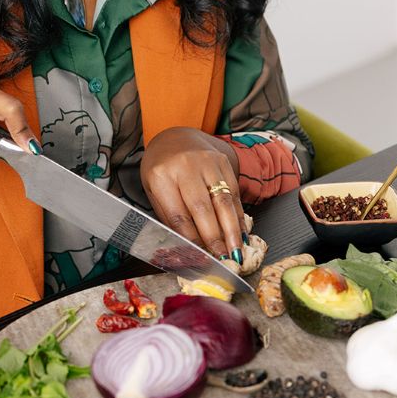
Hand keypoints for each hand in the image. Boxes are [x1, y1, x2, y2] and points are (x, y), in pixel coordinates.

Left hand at [140, 126, 246, 261]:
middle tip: (222, 259)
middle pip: (203, 208)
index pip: (178, 214)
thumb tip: (188, 249)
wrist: (175, 138)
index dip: (191, 239)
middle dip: (214, 237)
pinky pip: (234, 192)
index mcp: (161, 176)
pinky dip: (239, 215)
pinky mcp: (223, 162)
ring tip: (237, 251)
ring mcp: (207, 162)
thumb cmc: (162, 171)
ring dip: (232, 229)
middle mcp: (185, 166)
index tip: (200, 258)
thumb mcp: (154, 192)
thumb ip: (170, 217)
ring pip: (223, 200)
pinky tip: (242, 232)